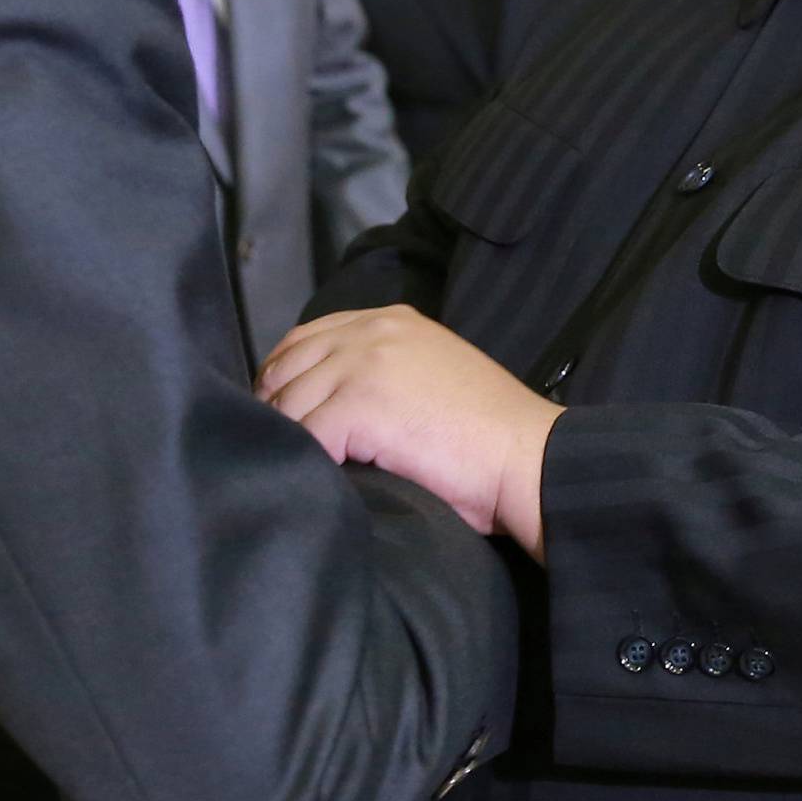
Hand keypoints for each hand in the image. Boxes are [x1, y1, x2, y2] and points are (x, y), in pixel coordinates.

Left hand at [259, 307, 558, 560]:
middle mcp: (371, 331)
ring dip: (287, 440)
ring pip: (288, 404)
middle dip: (274, 408)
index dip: (282, 377)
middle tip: (276, 448)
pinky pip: (305, 437)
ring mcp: (363, 365)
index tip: (278, 414)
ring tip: (293, 470)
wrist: (527, 458)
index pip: (305, 338)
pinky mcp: (359, 406)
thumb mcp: (431, 373)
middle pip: (287, 365)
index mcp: (389, 320)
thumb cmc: (487, 435)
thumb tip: (326, 400)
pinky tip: (319, 481)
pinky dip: (305, 462)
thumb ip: (382, 369)